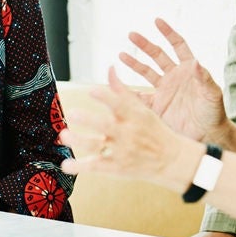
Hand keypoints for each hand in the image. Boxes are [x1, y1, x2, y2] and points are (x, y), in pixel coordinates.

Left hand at [59, 68, 200, 191]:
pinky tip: (65, 165)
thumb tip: (110, 68)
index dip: (105, 97)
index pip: (119, 105)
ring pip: (97, 146)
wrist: (171, 160)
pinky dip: (80, 166)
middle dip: (88, 119)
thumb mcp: (142, 109)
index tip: (91, 90)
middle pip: (105, 126)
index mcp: (133, 117)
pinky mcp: (116, 167)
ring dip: (79, 141)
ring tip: (64, 136)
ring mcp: (121, 151)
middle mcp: (126, 134)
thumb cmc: (153, 130)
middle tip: (71, 113)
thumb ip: (121, 90)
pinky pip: (95, 166)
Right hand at [119, 18, 230, 143]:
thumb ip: (204, 78)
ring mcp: (164, 90)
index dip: (168, 33)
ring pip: (146, 72)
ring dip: (134, 63)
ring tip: (121, 54)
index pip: (178, 46)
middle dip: (145, 44)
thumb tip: (195, 62)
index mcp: (188, 70)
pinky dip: (129, 91)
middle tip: (132, 34)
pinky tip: (118, 86)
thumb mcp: (212, 94)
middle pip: (157, 55)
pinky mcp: (157, 105)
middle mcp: (174, 76)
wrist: (207, 135)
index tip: (157, 21)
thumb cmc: (214, 112)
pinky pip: (139, 96)